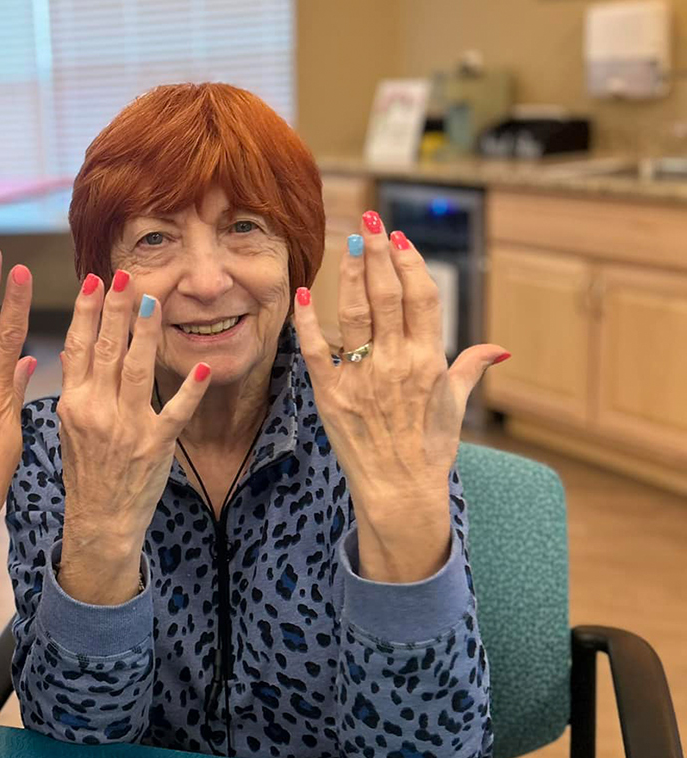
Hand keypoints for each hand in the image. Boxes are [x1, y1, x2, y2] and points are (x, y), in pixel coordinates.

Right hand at [56, 272, 211, 604]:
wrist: (99, 520)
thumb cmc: (85, 472)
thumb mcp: (67, 427)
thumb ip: (75, 387)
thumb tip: (76, 347)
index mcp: (73, 403)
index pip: (78, 347)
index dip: (85, 312)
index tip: (93, 281)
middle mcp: (97, 410)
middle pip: (106, 350)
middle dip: (115, 309)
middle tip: (125, 276)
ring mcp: (127, 427)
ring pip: (138, 370)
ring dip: (146, 334)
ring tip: (153, 301)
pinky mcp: (156, 444)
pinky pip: (176, 410)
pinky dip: (190, 388)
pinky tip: (201, 363)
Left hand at [292, 212, 507, 582]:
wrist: (399, 491)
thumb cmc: (430, 449)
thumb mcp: (456, 406)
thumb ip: (471, 368)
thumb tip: (498, 348)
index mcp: (430, 361)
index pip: (422, 297)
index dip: (411, 263)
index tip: (399, 238)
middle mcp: (397, 364)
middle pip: (388, 295)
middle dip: (379, 253)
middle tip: (369, 221)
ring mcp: (363, 378)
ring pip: (355, 314)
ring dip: (352, 274)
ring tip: (349, 243)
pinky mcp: (330, 394)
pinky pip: (315, 349)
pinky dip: (307, 320)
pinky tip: (303, 293)